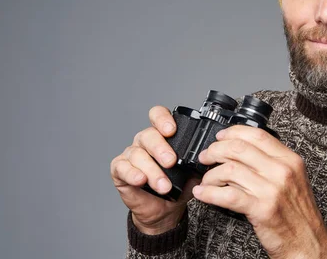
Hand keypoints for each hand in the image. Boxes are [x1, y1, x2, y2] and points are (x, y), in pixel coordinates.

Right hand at [110, 106, 199, 234]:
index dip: (163, 119)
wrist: (164, 209)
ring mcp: (131, 154)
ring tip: (164, 186)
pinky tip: (141, 180)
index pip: (158, 116)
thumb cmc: (178, 186)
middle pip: (149, 135)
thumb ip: (197, 161)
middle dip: (161, 149)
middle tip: (171, 162)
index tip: (172, 130)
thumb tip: (207, 156)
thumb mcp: (193, 172)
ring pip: (138, 154)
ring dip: (152, 170)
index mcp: (163, 136)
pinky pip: (122, 167)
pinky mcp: (120, 170)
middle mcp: (146, 141)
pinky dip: (132, 173)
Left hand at [194, 125, 326, 258]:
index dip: (233, 133)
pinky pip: (228, 195)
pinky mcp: (262, 209)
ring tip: (206, 181)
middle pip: (239, 148)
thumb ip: (272, 163)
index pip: (257, 135)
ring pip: (230, 170)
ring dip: (210, 175)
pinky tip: (202, 194)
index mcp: (290, 160)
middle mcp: (282, 171)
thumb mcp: (293, 180)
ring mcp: (272, 189)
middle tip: (206, 157)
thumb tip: (241, 151)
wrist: (308, 243)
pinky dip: (209, 193)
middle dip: (216, 150)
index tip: (220, 137)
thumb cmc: (297, 214)